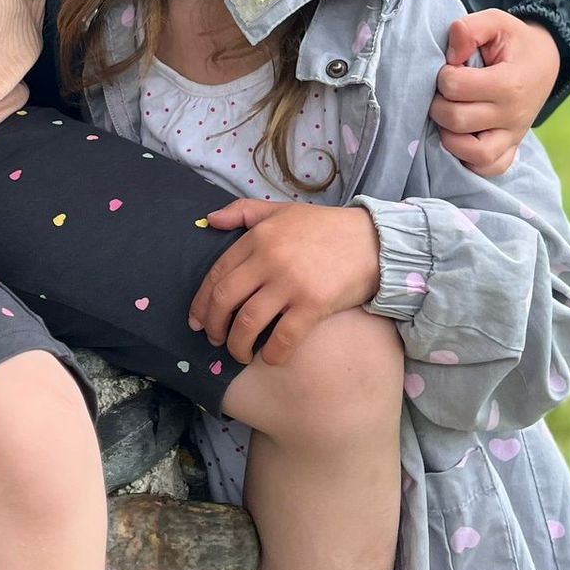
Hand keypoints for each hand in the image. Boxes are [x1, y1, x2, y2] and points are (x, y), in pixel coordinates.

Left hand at [188, 200, 380, 365]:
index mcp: (258, 237)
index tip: (197, 320)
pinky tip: (270, 359)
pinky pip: (283, 338)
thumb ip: (243, 212)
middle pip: (226, 300)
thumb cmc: (324, 227)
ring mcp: (290, 284)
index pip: (217, 273)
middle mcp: (269, 260)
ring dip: (237, 346)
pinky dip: (271, 355)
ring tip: (239, 354)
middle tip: (214, 340)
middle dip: (214, 326)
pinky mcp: (313, 305)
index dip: (202, 301)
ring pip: (248, 323)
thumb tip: (208, 220)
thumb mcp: (281, 210)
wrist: (372, 240)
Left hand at [431, 10, 561, 176]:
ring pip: (472, 154)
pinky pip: (488, 169)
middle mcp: (512, 115)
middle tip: (443, 92)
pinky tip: (460, 138)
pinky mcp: (511, 149)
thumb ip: (469, 29)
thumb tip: (451, 55)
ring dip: (448, 135)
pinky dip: (468, 160)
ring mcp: (513, 136)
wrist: (545, 61)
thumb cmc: (513, 41)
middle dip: (438, 103)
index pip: (455, 87)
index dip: (442, 75)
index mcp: (508, 83)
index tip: (450, 68)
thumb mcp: (496, 21)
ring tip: (448, 115)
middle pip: (455, 120)